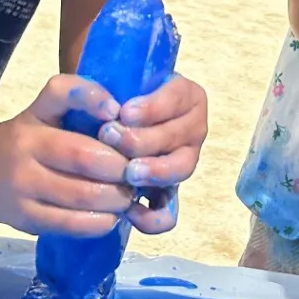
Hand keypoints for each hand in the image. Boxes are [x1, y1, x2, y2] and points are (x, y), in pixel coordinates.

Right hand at [0, 76, 134, 236]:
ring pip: (82, 197)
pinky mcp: (27, 221)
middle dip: (121, 167)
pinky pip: (72, 226)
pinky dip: (100, 222)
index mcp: (33, 125)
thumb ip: (76, 99)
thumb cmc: (25, 137)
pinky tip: (111, 215)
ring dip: (117, 198)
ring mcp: (24, 192)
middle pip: (86, 160)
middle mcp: (25, 155)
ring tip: (128, 194)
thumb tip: (119, 110)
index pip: (67, 104)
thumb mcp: (43, 109)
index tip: (123, 123)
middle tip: (138, 170)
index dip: (104, 118)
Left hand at [97, 72, 207, 235]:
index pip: (176, 99)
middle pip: (176, 136)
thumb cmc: (114, 94)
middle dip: (143, 139)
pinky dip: (153, 216)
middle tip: (110, 136)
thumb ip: (117, 87)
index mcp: (186, 96)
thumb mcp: (119, 82)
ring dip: (155, 171)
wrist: (107, 116)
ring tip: (129, 173)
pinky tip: (131, 210)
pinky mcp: (168, 193)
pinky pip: (169, 212)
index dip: (152, 108)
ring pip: (180, 169)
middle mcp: (191, 128)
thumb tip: (110, 110)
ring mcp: (182, 162)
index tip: (125, 112)